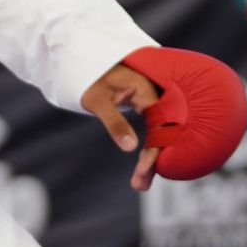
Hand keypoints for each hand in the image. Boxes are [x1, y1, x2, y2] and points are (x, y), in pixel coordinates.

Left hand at [80, 64, 162, 191]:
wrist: (82, 60)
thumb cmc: (88, 77)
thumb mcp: (96, 100)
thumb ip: (114, 122)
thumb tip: (130, 148)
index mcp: (145, 90)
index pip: (160, 126)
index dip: (154, 150)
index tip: (142, 170)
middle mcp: (153, 95)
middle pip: (164, 132)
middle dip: (153, 160)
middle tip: (140, 185)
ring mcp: (151, 101)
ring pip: (159, 133)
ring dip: (151, 158)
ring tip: (140, 184)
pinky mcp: (146, 107)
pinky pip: (154, 130)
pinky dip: (148, 148)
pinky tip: (144, 167)